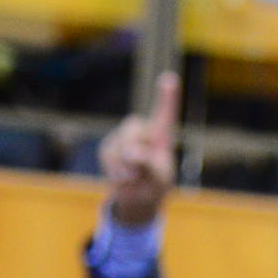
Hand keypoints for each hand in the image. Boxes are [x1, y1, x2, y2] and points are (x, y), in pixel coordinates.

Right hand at [103, 72, 179, 228]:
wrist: (137, 199)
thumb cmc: (155, 185)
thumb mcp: (159, 179)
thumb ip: (149, 164)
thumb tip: (130, 152)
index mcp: (162, 136)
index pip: (166, 114)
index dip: (167, 97)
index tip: (169, 78)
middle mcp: (143, 131)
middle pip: (133, 129)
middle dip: (132, 150)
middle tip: (136, 172)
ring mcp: (124, 137)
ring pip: (118, 145)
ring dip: (124, 167)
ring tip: (134, 178)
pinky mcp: (110, 147)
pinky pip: (108, 155)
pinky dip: (115, 170)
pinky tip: (122, 177)